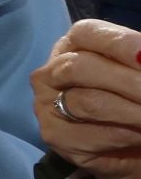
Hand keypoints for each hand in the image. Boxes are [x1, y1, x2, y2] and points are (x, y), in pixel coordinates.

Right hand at [33, 20, 140, 178]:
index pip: (87, 34)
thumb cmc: (133, 99)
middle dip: (128, 82)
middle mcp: (51, 71)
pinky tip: (139, 136)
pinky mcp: (53, 134)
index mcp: (74, 45)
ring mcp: (46, 104)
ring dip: (130, 112)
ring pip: (86, 102)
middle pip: (80, 67)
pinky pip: (88, 134)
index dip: (120, 43)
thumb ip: (138, 63)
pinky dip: (122, 135)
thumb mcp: (136, 73)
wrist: (130, 144)